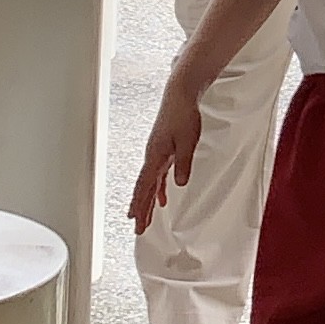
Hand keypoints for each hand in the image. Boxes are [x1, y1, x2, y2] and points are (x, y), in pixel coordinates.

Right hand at [129, 76, 204, 235]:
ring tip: (145, 217)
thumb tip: (179, 184)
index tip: (136, 223)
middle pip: (143, 188)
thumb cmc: (183, 115)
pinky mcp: (163, 149)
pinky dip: (158, 188)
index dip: (140, 206)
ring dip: (147, 201)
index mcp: (155, 156)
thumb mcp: (187, 141)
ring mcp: (156, 153)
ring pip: (149, 183)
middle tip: (138, 228)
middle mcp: (152, 157)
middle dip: (140, 209)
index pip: (144, 187)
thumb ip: (183, 163)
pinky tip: (163, 197)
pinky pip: (158, 174)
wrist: (180, 95)